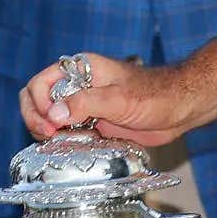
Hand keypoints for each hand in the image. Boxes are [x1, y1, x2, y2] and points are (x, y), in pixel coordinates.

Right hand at [20, 53, 199, 146]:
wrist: (180, 108)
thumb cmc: (156, 94)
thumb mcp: (119, 99)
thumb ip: (85, 103)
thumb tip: (54, 115)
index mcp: (81, 69)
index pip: (40, 83)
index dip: (39, 104)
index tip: (51, 123)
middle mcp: (79, 85)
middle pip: (38, 99)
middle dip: (36, 118)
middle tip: (48, 136)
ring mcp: (85, 104)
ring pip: (50, 117)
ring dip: (47, 131)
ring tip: (57, 143)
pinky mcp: (93, 122)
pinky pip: (67, 131)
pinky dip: (62, 140)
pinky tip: (71, 148)